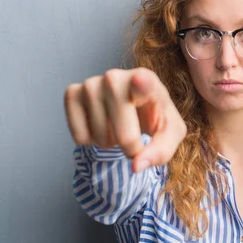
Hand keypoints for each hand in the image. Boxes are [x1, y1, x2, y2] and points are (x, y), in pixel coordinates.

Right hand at [63, 67, 186, 171]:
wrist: (134, 106)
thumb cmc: (155, 116)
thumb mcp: (169, 133)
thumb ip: (161, 151)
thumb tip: (136, 165)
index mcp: (147, 80)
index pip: (143, 81)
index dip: (141, 84)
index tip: (141, 80)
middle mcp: (116, 77)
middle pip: (123, 133)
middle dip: (130, 147)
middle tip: (135, 138)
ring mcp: (91, 83)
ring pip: (98, 136)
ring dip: (109, 144)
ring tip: (117, 127)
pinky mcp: (72, 93)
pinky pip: (79, 135)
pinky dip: (90, 141)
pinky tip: (100, 125)